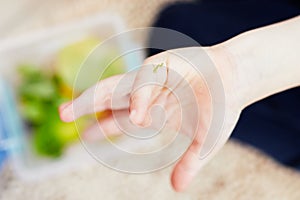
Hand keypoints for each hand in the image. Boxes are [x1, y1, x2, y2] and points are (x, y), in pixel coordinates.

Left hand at [59, 46, 241, 191]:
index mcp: (156, 111)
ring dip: (94, 97)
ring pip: (117, 87)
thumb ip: (189, 163)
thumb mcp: (205, 142)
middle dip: (88, 107)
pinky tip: (134, 115)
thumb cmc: (222, 107)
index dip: (105, 126)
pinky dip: (139, 97)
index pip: (124, 119)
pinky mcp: (164, 65)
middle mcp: (149, 94)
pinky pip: (146, 82)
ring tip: (69, 109)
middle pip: (112, 100)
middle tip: (63, 115)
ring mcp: (154, 78)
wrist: (238, 77)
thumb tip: (177, 189)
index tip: (85, 134)